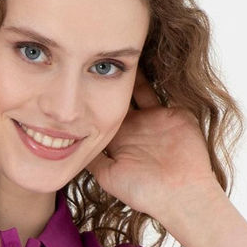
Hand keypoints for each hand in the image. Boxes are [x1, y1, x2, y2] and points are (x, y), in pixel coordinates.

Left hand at [85, 69, 221, 225]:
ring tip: (113, 54)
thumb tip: (65, 145)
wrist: (181, 192)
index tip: (74, 81)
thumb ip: (91, 158)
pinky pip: (157, 89)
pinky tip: (136, 58)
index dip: (87, 101)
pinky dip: (148, 75)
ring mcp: (153, 119)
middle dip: (105, 81)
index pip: (98, 116)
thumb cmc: (144, 191)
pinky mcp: (172, 113)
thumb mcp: (108, 176)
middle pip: (116, 98)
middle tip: (90, 56)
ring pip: (135, 90)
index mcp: (118, 142)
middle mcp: (134, 128)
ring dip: (126, 74)